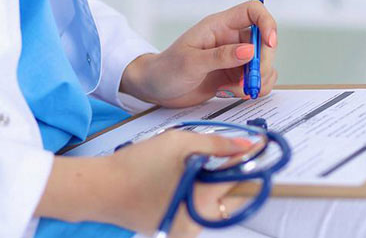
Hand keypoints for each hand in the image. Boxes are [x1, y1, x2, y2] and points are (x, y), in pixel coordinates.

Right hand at [107, 131, 250, 235]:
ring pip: (216, 206)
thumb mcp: (181, 143)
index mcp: (201, 199)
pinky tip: (186, 180)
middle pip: (232, 197)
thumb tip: (246, 146)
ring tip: (200, 168)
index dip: (248, 159)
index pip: (240, 177)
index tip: (259, 146)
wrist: (100, 189)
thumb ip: (217, 144)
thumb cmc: (137, 164)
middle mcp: (197, 222)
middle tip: (226, 158)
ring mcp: (185, 231)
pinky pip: (198, 213)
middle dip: (234, 176)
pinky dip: (200, 196)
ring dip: (216, 187)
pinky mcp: (174, 232)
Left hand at [120, 1, 277, 106]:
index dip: (267, 23)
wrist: (156, 89)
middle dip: (263, 62)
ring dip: (258, 79)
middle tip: (251, 81)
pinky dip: (253, 89)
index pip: (253, 11)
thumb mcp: (191, 62)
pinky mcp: (236, 75)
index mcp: (220, 25)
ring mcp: (236, 58)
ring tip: (237, 90)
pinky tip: (233, 93)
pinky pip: (257, 79)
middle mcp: (232, 38)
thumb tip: (249, 51)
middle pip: (264, 41)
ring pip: (264, 63)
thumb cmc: (167, 69)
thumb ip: (221, 56)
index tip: (270, 43)